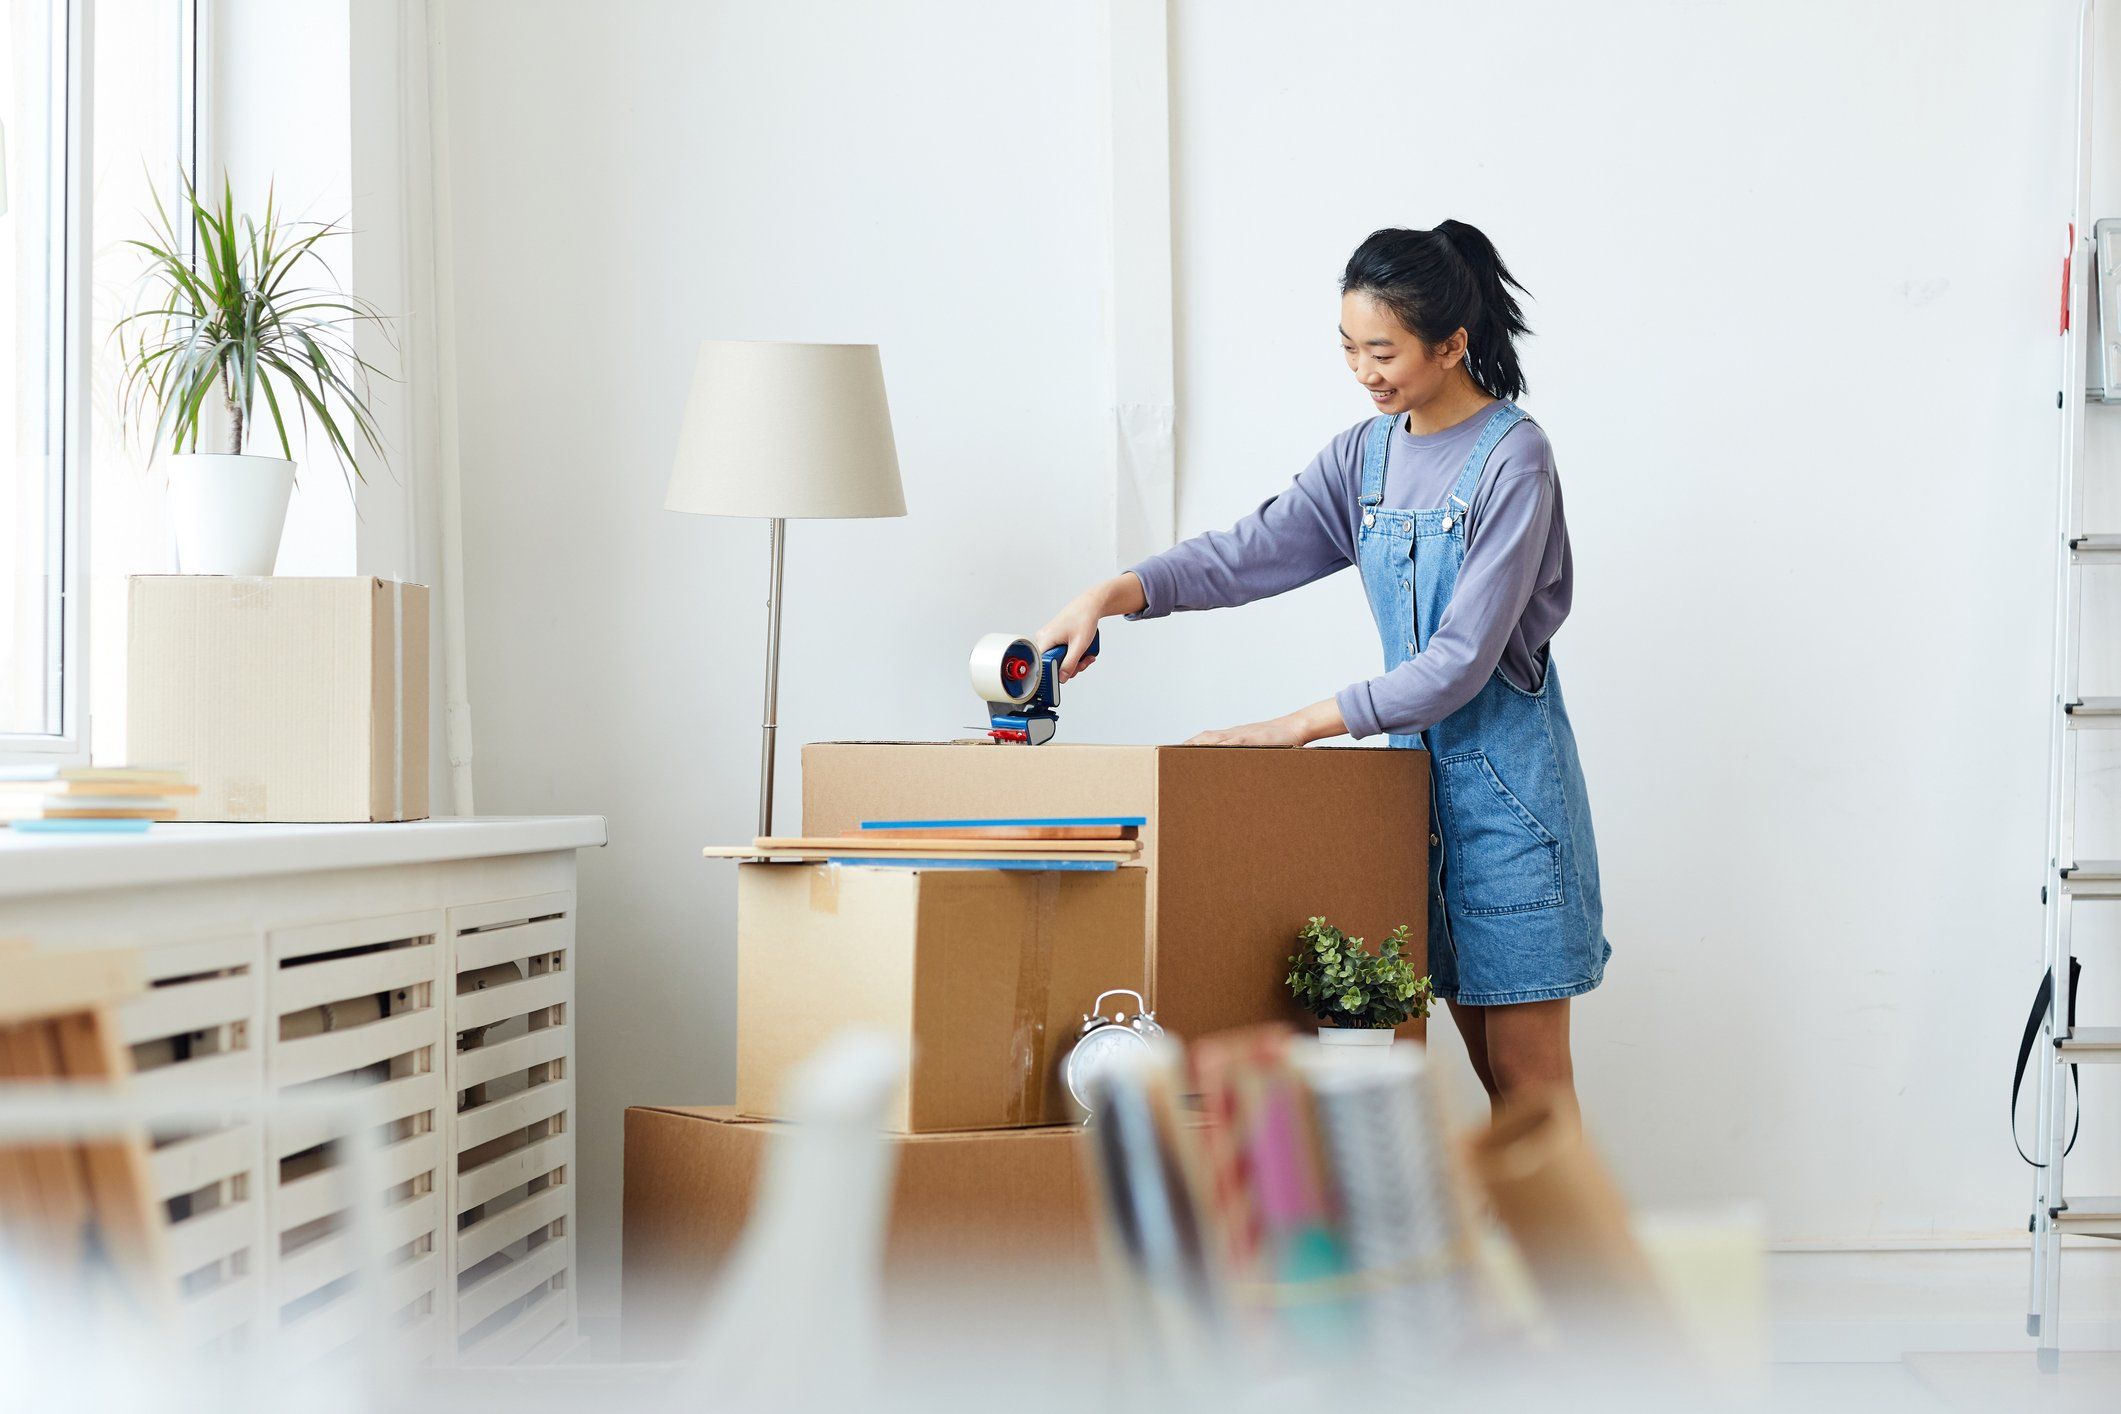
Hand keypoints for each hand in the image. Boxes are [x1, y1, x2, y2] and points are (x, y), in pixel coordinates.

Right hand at [1034, 573, 1144, 682]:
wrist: (1089, 605)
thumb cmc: (1083, 619)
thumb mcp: (1079, 645)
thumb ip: (1070, 664)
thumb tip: (1062, 678)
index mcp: (1045, 640)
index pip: (1042, 665)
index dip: (1055, 672)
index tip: (1069, 672)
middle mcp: (1043, 639)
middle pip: (1052, 663)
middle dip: (1071, 666)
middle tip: (1083, 661)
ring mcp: (1048, 638)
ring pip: (1058, 659)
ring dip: (1074, 661)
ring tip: (1086, 655)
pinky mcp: (1054, 638)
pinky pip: (1061, 652)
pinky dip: (1072, 654)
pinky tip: (1082, 650)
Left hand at [1184, 697, 1346, 747]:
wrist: (1295, 727)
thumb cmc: (1277, 740)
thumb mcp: (1257, 749)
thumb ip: (1244, 757)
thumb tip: (1234, 774)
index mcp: (1232, 736)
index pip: (1204, 739)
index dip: (1188, 745)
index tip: (1171, 755)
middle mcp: (1232, 733)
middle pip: (1202, 738)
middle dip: (1185, 747)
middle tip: (1168, 758)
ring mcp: (1241, 735)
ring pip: (1212, 739)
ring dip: (1196, 746)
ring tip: (1180, 756)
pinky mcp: (1251, 738)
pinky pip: (1232, 742)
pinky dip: (1219, 747)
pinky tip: (1208, 753)